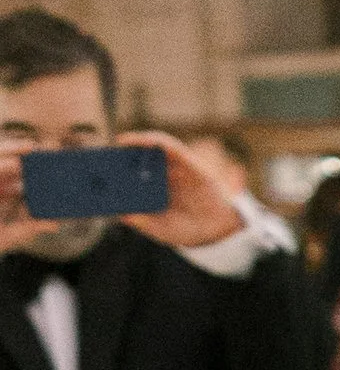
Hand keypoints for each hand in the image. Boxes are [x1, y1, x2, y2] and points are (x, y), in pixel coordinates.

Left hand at [113, 130, 246, 251]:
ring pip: (149, 148)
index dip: (109, 171)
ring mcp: (173, 168)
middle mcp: (159, 176)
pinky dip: (155, 140)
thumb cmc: (187, 229)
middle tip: (100, 157)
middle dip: (117, 156)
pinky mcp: (188, 162)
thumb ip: (142, 222)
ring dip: (134, 143)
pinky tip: (142, 140)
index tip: (91, 173)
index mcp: (149, 191)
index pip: (125, 176)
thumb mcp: (160, 229)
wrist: (218, 229)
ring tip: (119, 144)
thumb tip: (120, 215)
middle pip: (134, 159)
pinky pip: (170, 146)